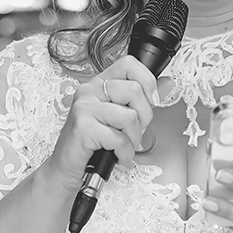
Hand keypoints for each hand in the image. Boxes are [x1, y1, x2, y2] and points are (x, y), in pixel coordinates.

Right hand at [43, 56, 159, 194]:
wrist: (66, 168)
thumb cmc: (92, 143)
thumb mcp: (119, 117)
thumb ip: (142, 99)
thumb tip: (167, 82)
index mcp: (99, 84)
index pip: (129, 64)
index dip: (147, 81)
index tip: (152, 100)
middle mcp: (90, 91)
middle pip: (134, 90)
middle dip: (144, 118)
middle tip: (134, 132)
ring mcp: (84, 108)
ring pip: (129, 116)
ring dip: (134, 139)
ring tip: (124, 146)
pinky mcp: (83, 127)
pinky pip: (118, 138)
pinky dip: (124, 152)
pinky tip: (117, 154)